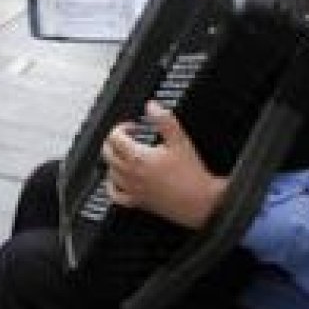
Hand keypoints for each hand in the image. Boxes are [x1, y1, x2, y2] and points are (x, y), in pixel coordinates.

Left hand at [101, 101, 227, 229]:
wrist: (201, 201)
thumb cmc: (192, 173)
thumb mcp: (180, 140)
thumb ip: (164, 120)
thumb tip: (151, 106)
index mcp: (138, 157)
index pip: (114, 137)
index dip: (121, 127)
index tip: (133, 127)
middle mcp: (130, 174)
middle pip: (107, 153)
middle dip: (114, 141)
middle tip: (128, 137)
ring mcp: (132, 189)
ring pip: (109, 172)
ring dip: (113, 159)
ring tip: (126, 154)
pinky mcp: (137, 202)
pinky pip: (114, 194)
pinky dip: (112, 184)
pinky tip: (118, 179)